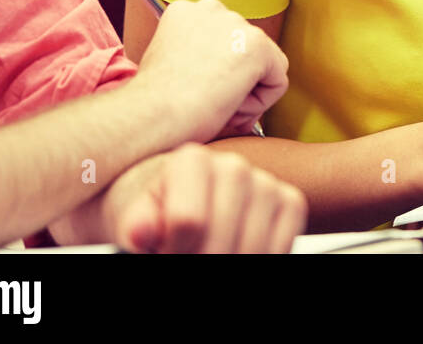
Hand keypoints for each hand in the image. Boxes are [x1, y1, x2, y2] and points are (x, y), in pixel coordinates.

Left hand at [102, 144, 306, 252]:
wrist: (174, 208)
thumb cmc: (153, 213)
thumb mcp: (133, 217)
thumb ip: (137, 223)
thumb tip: (140, 231)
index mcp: (192, 160)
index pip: (188, 222)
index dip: (171, 251)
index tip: (161, 251)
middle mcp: (235, 165)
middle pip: (220, 241)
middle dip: (200, 259)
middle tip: (186, 256)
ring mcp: (266, 183)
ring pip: (251, 248)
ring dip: (230, 261)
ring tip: (205, 253)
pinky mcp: (289, 202)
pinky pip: (282, 245)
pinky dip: (263, 256)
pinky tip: (236, 252)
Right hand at [131, 0, 289, 143]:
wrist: (151, 115)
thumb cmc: (154, 104)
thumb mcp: (171, 63)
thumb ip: (199, 55)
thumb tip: (228, 72)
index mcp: (185, 10)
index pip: (223, 38)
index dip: (214, 70)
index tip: (196, 87)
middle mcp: (212, 8)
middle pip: (244, 48)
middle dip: (234, 79)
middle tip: (207, 101)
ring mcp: (237, 24)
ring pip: (263, 66)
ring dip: (245, 92)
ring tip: (214, 104)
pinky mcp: (257, 46)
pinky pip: (278, 82)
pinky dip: (260, 104)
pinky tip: (229, 106)